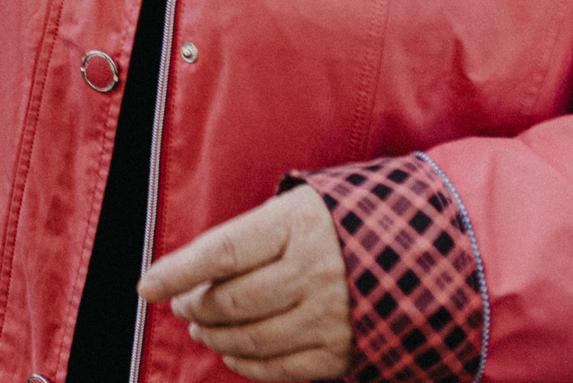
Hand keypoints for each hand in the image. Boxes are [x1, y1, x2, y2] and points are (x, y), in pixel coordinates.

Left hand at [137, 186, 352, 380]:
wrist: (427, 253)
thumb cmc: (346, 224)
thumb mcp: (301, 206)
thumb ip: (253, 235)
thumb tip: (195, 267)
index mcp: (298, 225)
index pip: (221, 252)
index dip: (177, 272)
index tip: (146, 286)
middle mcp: (314, 272)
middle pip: (232, 300)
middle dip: (194, 306)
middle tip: (180, 303)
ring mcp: (332, 316)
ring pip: (252, 338)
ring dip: (215, 337)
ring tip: (199, 326)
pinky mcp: (344, 352)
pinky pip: (283, 368)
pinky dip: (248, 365)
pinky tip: (231, 354)